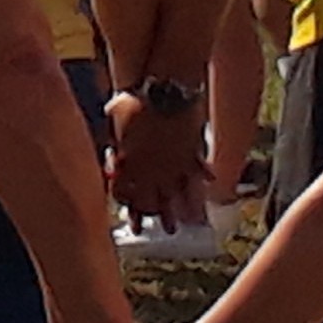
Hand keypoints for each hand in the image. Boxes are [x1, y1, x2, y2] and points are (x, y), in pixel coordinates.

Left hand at [105, 93, 210, 222]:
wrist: (164, 93)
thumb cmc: (133, 102)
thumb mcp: (113, 121)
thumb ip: (113, 139)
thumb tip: (111, 147)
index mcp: (127, 163)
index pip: (123, 193)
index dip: (125, 203)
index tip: (127, 211)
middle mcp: (150, 171)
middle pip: (149, 200)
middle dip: (149, 216)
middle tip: (151, 230)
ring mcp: (173, 165)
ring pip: (176, 196)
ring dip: (179, 210)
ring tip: (183, 224)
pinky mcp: (192, 155)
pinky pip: (199, 171)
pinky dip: (205, 177)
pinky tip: (211, 185)